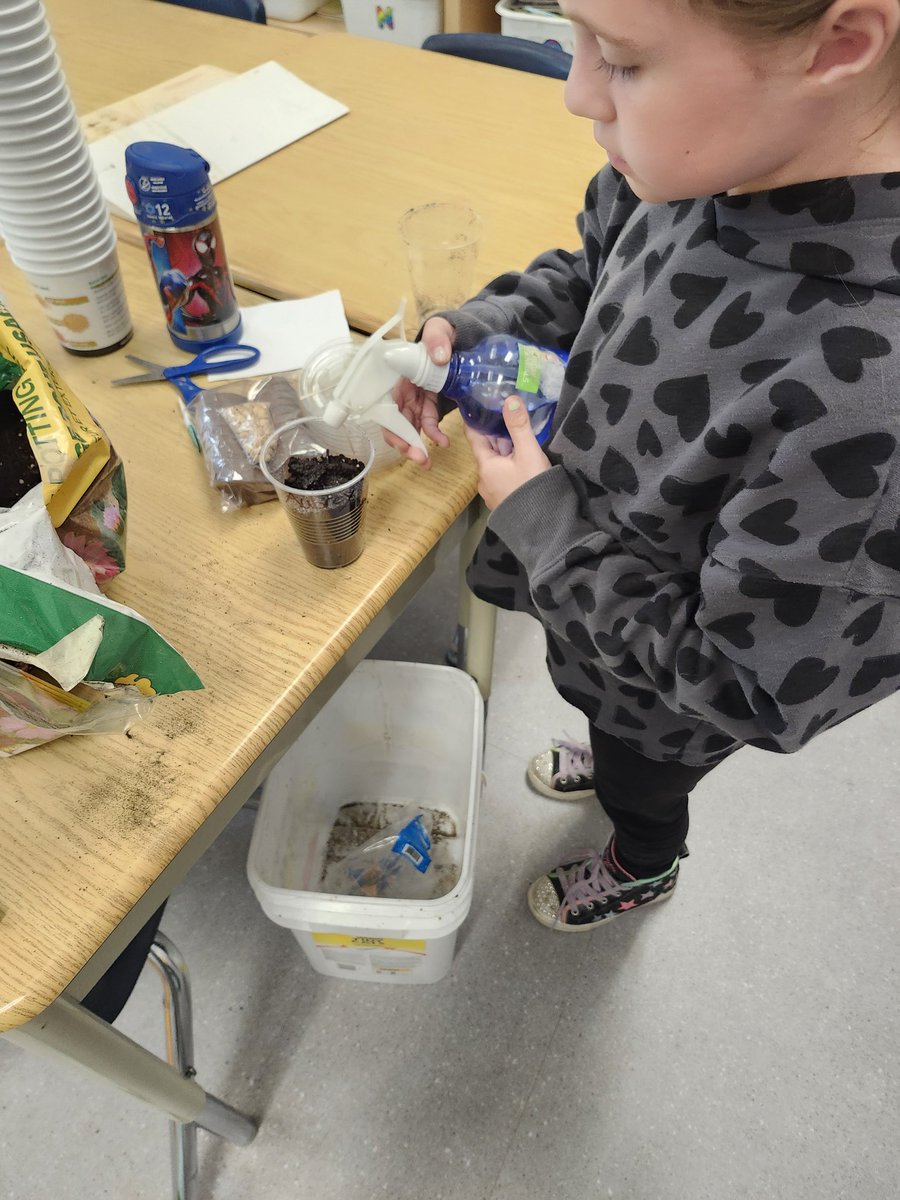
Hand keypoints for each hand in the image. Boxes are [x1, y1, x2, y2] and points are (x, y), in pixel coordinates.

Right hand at [385, 316, 453, 467]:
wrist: (461, 339)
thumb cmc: (444, 333)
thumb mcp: (440, 329)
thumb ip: (437, 338)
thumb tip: (438, 358)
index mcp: (396, 374)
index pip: (385, 405)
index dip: (390, 425)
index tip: (401, 441)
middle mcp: (401, 389)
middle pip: (394, 422)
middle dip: (403, 443)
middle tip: (417, 457)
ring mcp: (414, 399)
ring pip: (409, 428)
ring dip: (416, 446)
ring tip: (426, 462)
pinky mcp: (428, 404)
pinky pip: (427, 424)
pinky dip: (433, 435)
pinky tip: (443, 443)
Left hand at [464, 395, 550, 509]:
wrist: (544, 527)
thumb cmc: (532, 487)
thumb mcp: (528, 453)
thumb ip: (519, 426)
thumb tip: (509, 398)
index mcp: (485, 466)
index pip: (474, 437)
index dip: (475, 419)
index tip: (476, 403)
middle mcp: (484, 479)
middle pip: (488, 450)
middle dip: (496, 433)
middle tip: (504, 412)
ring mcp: (494, 492)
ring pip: (497, 463)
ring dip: (505, 449)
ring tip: (516, 432)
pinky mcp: (505, 500)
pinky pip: (504, 476)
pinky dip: (510, 463)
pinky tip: (522, 458)